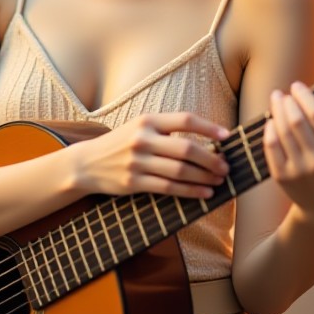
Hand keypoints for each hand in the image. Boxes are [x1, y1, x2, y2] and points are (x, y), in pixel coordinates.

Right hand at [71, 112, 229, 199]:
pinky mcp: (133, 182)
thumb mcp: (140, 127)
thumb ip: (167, 131)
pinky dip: (190, 191)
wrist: (87, 163)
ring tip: (218, 180)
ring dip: (204, 177)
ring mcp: (137, 161)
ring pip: (180, 171)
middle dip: (211, 159)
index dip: (208, 128)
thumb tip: (208, 142)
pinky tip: (204, 193)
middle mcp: (142, 139)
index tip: (226, 137)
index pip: (184, 120)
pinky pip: (168, 188)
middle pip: (186, 148)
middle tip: (226, 167)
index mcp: (147, 120)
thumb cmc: (122, 144)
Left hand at [263, 82, 313, 226]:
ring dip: (276, 112)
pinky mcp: (283, 177)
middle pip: (296, 121)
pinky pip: (271, 147)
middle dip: (286, 102)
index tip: (296, 86)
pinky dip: (269, 130)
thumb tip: (310, 92)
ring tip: (275, 101)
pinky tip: (270, 121)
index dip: (304, 96)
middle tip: (281, 94)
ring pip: (282, 132)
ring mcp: (300, 169)